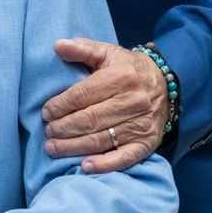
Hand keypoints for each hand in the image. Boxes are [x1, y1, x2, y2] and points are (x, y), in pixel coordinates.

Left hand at [43, 38, 165, 173]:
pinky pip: (125, 157)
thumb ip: (82, 48)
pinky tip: (85, 167)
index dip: (61, 105)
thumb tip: (57, 46)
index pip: (83, 95)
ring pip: (101, 139)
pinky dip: (105, 164)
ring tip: (53, 148)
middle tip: (47, 132)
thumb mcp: (107, 53)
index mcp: (121, 77)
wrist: (166, 84)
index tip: (46, 112)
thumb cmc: (127, 69)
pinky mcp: (147, 142)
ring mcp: (141, 124)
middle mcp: (133, 101)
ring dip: (73, 147)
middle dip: (63, 128)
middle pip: (89, 119)